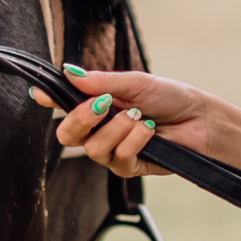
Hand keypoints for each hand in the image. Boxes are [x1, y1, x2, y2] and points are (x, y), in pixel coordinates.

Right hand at [30, 68, 213, 178]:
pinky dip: (134, 140)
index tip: (40, 94)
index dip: (49, 99)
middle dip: (80, 118)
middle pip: (67, 135)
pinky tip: (149, 131)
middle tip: (102, 104)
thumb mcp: (135, 83)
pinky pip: (118, 158)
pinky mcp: (129, 167)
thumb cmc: (169, 97)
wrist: (199, 119)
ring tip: (139, 116)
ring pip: (93, 148)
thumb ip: (102, 81)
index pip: (64, 103)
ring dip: (117, 128)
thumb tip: (68, 72)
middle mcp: (99, 129)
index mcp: (97, 104)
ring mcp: (112, 150)